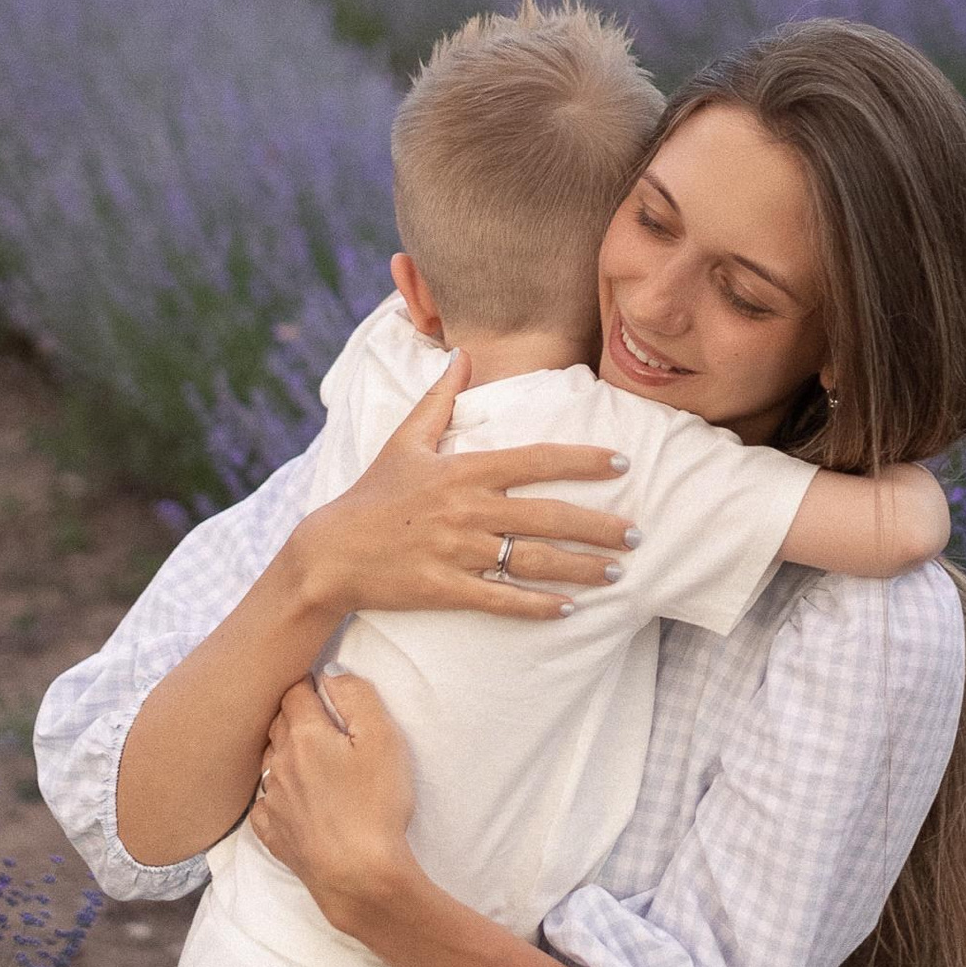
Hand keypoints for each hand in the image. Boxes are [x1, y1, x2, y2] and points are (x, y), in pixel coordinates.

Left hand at [255, 674, 421, 936]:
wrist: (357, 875)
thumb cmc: (376, 804)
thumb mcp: (382, 738)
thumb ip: (356, 696)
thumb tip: (330, 674)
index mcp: (305, 735)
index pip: (294, 692)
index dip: (309, 685)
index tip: (323, 690)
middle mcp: (279, 761)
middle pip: (278, 723)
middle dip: (295, 715)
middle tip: (319, 719)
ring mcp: (272, 798)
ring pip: (269, 759)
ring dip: (285, 751)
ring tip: (309, 757)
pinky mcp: (272, 832)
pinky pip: (265, 800)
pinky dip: (276, 791)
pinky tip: (293, 797)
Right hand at [288, 356, 635, 623]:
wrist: (330, 551)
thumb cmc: (373, 494)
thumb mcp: (404, 440)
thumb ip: (440, 399)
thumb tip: (462, 357)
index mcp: (463, 470)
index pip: (536, 460)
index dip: (582, 460)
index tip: (620, 462)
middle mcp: (467, 509)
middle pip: (547, 516)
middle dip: (598, 526)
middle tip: (635, 533)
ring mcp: (456, 552)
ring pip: (532, 561)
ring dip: (579, 568)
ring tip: (615, 573)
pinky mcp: (445, 589)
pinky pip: (500, 600)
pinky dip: (536, 606)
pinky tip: (568, 610)